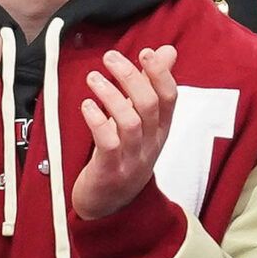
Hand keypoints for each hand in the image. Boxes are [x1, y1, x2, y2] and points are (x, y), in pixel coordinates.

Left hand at [73, 46, 177, 219]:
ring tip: (93, 78)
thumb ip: (153, 85)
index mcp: (161, 128)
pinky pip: (107, 143)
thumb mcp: (144, 122)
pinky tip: (86, 105)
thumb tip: (167, 51)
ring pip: (130, 121)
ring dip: (111, 95)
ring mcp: (132, 158)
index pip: (170, 97)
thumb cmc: (125, 154)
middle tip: (110, 58)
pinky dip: (97, 121)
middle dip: (131, 76)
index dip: (160, 73)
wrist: (111, 206)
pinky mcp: (110, 170)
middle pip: (149, 104)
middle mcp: (151, 142)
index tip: (145, 52)